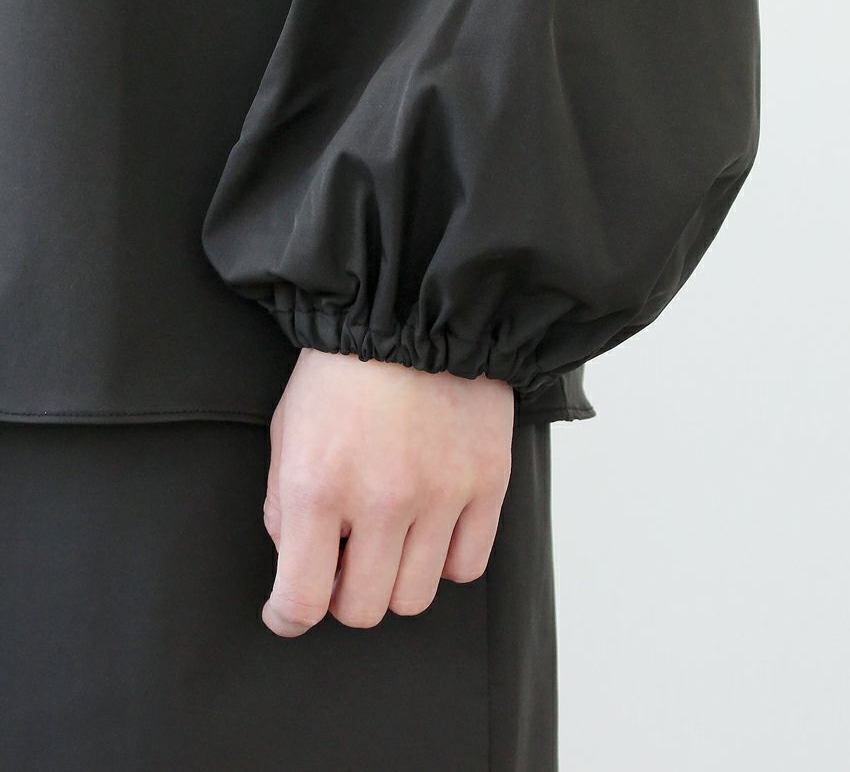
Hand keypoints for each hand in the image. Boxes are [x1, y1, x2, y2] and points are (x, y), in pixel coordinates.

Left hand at [261, 347, 514, 637]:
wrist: (414, 311)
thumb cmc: (342, 369)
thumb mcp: (286, 430)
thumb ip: (283, 504)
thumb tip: (299, 559)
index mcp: (318, 485)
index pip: (302, 600)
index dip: (289, 616)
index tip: (289, 611)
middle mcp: (382, 499)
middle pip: (364, 610)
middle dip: (344, 595)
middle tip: (344, 561)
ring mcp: (441, 494)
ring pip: (417, 597)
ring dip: (395, 579)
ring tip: (390, 538)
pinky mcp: (487, 483)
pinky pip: (468, 565)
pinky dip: (445, 559)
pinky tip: (431, 527)